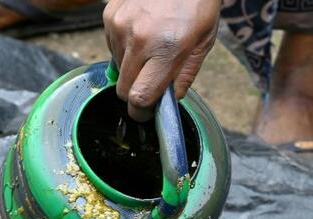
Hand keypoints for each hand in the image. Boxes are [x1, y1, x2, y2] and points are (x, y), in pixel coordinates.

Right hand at [103, 0, 221, 120]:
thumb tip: (166, 102)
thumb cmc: (197, 5)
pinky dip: (124, 48)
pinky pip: (111, 48)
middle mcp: (139, 40)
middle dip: (135, 93)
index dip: (141, 112)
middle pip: (123, 89)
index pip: (140, 98)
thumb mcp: (203, 44)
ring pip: (117, 69)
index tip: (146, 113)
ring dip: (131, 68)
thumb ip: (183, 77)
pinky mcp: (109, 16)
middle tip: (150, 84)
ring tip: (151, 48)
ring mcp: (120, 26)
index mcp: (167, 50)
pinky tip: (141, 32)